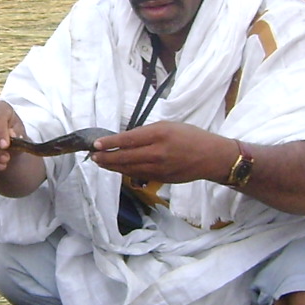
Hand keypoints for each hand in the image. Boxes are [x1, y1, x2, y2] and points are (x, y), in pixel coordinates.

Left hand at [89, 122, 238, 185]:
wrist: (211, 157)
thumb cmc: (191, 137)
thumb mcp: (168, 126)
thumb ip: (146, 132)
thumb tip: (125, 138)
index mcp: (159, 134)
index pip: (128, 139)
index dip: (110, 143)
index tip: (96, 144)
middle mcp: (157, 152)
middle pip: (125, 157)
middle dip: (105, 158)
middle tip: (93, 156)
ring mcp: (159, 168)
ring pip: (128, 169)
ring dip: (112, 166)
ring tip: (100, 162)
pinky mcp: (161, 179)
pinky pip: (138, 175)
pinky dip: (125, 171)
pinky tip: (117, 168)